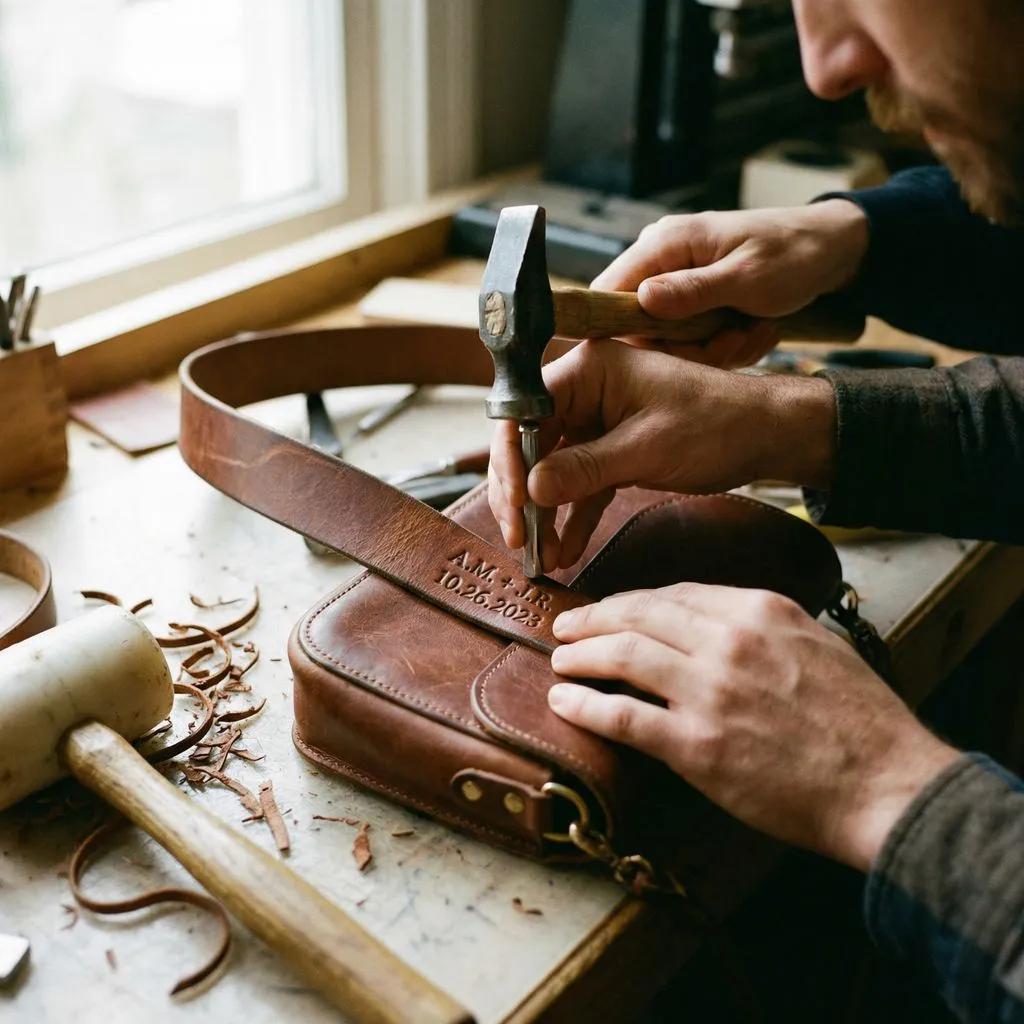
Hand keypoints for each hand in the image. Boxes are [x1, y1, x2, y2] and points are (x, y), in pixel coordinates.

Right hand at [488, 339, 835, 570]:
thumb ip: (584, 468)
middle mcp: (585, 391)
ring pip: (550, 469)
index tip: (515, 504)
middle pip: (529, 443)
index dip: (510, 459)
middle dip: (522, 494)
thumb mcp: (646, 448)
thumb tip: (531, 489)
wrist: (765, 435)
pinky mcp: (611, 450)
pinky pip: (579, 485)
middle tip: (519, 538)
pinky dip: (572, 517)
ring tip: (539, 556)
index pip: (524, 410)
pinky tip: (564, 551)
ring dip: (544, 513)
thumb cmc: (716, 424)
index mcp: (589, 370)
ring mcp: (596, 422)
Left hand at [547, 584, 959, 870]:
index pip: (675, 593)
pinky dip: (585, 706)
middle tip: (566, 626)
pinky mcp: (696, 745)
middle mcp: (728, 641)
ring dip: (581, 655)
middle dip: (594, 618)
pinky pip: (623, 717)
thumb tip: (720, 621)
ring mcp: (708, 692)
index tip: (612, 610)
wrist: (885, 783)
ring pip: (623, 656)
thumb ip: (764, 627)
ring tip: (558, 659)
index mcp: (760, 610)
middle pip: (639, 615)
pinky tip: (564, 701)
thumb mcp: (818, 644)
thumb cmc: (860, 720)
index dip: (633, 601)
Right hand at [592, 199, 868, 367]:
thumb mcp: (748, 278)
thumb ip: (693, 291)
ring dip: (713, 348)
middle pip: (639, 325)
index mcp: (665, 243)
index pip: (609, 290)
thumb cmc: (795, 254)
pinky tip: (754, 330)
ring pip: (668, 338)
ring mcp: (676, 281)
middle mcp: (661, 260)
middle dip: (687, 346)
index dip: (622, 331)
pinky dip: (724, 343)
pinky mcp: (693, 301)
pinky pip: (691, 337)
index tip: (665, 353)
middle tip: (733, 342)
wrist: (832, 251)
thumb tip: (642, 299)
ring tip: (752, 332)